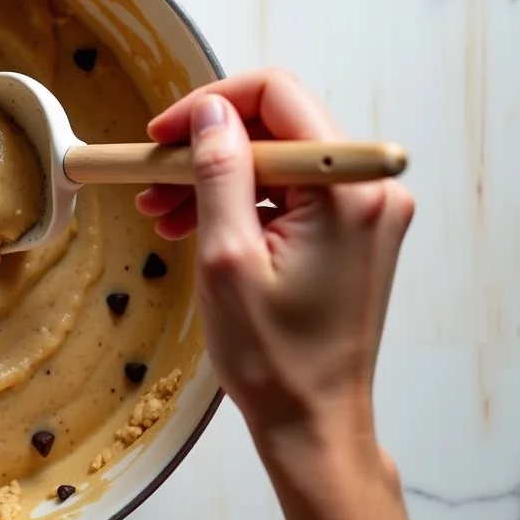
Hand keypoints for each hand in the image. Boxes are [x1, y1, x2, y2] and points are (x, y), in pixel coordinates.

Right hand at [136, 71, 438, 519]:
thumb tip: (209, 112)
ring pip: (275, 161)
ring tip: (160, 213)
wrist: (315, 422)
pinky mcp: (353, 232)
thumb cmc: (275, 358)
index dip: (209, 105)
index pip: (277, 96)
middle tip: (149, 181)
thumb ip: (218, 172)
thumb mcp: (227, 258)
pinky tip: (195, 226)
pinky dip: (240, 202)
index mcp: (348, 190)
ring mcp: (366, 211)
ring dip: (215, 177)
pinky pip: (288, 193)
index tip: (161, 136)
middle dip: (204, 148)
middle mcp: (370, 189)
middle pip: (275, 127)